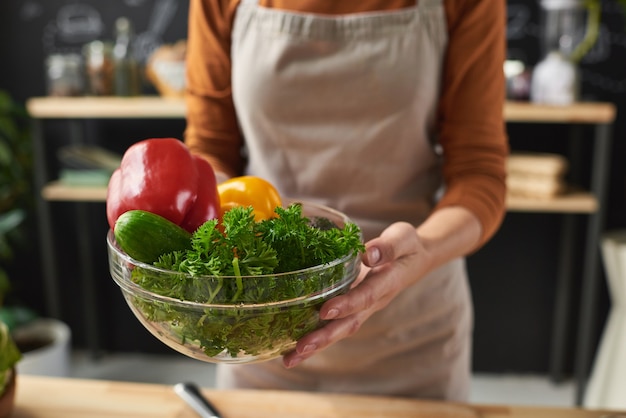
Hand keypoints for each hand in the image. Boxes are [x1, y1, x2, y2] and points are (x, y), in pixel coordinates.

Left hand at [282, 221, 429, 367]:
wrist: (417, 260)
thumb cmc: (407, 246)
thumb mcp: (403, 238)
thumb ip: (388, 246)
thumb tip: (368, 255)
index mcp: (387, 283)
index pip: (366, 296)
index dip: (347, 304)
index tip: (325, 311)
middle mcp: (374, 301)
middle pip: (349, 324)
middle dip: (325, 337)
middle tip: (301, 348)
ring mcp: (363, 308)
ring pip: (340, 330)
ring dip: (316, 345)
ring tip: (290, 359)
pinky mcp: (353, 308)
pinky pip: (335, 325)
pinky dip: (315, 338)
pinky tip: (292, 348)